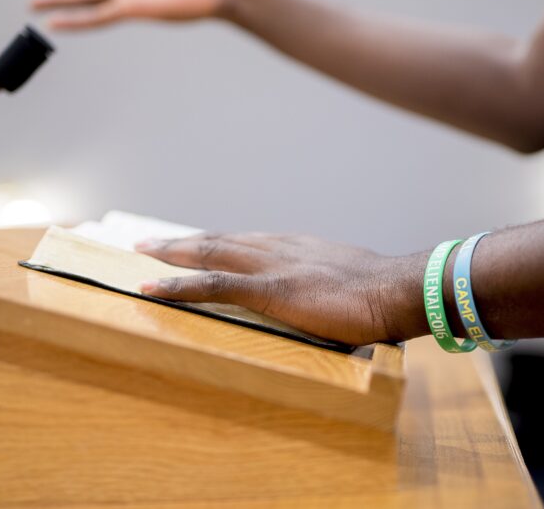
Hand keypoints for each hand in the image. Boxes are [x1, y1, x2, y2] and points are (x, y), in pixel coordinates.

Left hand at [135, 233, 428, 345]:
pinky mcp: (270, 290)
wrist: (400, 289)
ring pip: (209, 252)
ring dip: (172, 253)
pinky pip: (213, 284)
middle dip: (182, 242)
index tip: (194, 243)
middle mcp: (279, 248)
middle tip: (151, 243)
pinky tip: (152, 287)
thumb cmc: (386, 295)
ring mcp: (272, 267)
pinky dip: (179, 285)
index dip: (216, 242)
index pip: (246, 241)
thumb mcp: (352, 286)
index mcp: (298, 248)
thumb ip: (331, 291)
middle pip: (219, 239)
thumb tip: (332, 305)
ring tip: (142, 253)